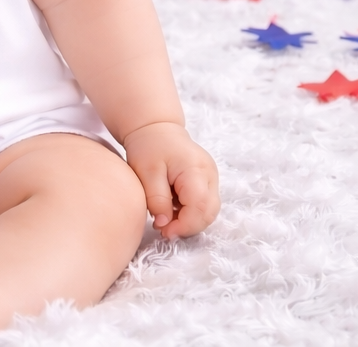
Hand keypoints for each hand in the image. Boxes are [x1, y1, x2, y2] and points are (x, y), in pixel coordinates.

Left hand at [123, 121, 218, 239]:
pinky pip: (203, 203)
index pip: (200, 207)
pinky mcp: (206, 180)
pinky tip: (171, 208)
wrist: (153, 127)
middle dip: (188, 226)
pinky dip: (189, 212)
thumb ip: (157, 199)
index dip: (184, 225)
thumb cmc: (148, 145)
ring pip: (208, 211)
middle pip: (209, 212)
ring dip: (189, 220)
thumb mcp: (146, 171)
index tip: (164, 231)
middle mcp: (209, 174)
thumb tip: (164, 224)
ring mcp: (211, 177)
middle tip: (163, 228)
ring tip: (165, 218)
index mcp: (196, 169)